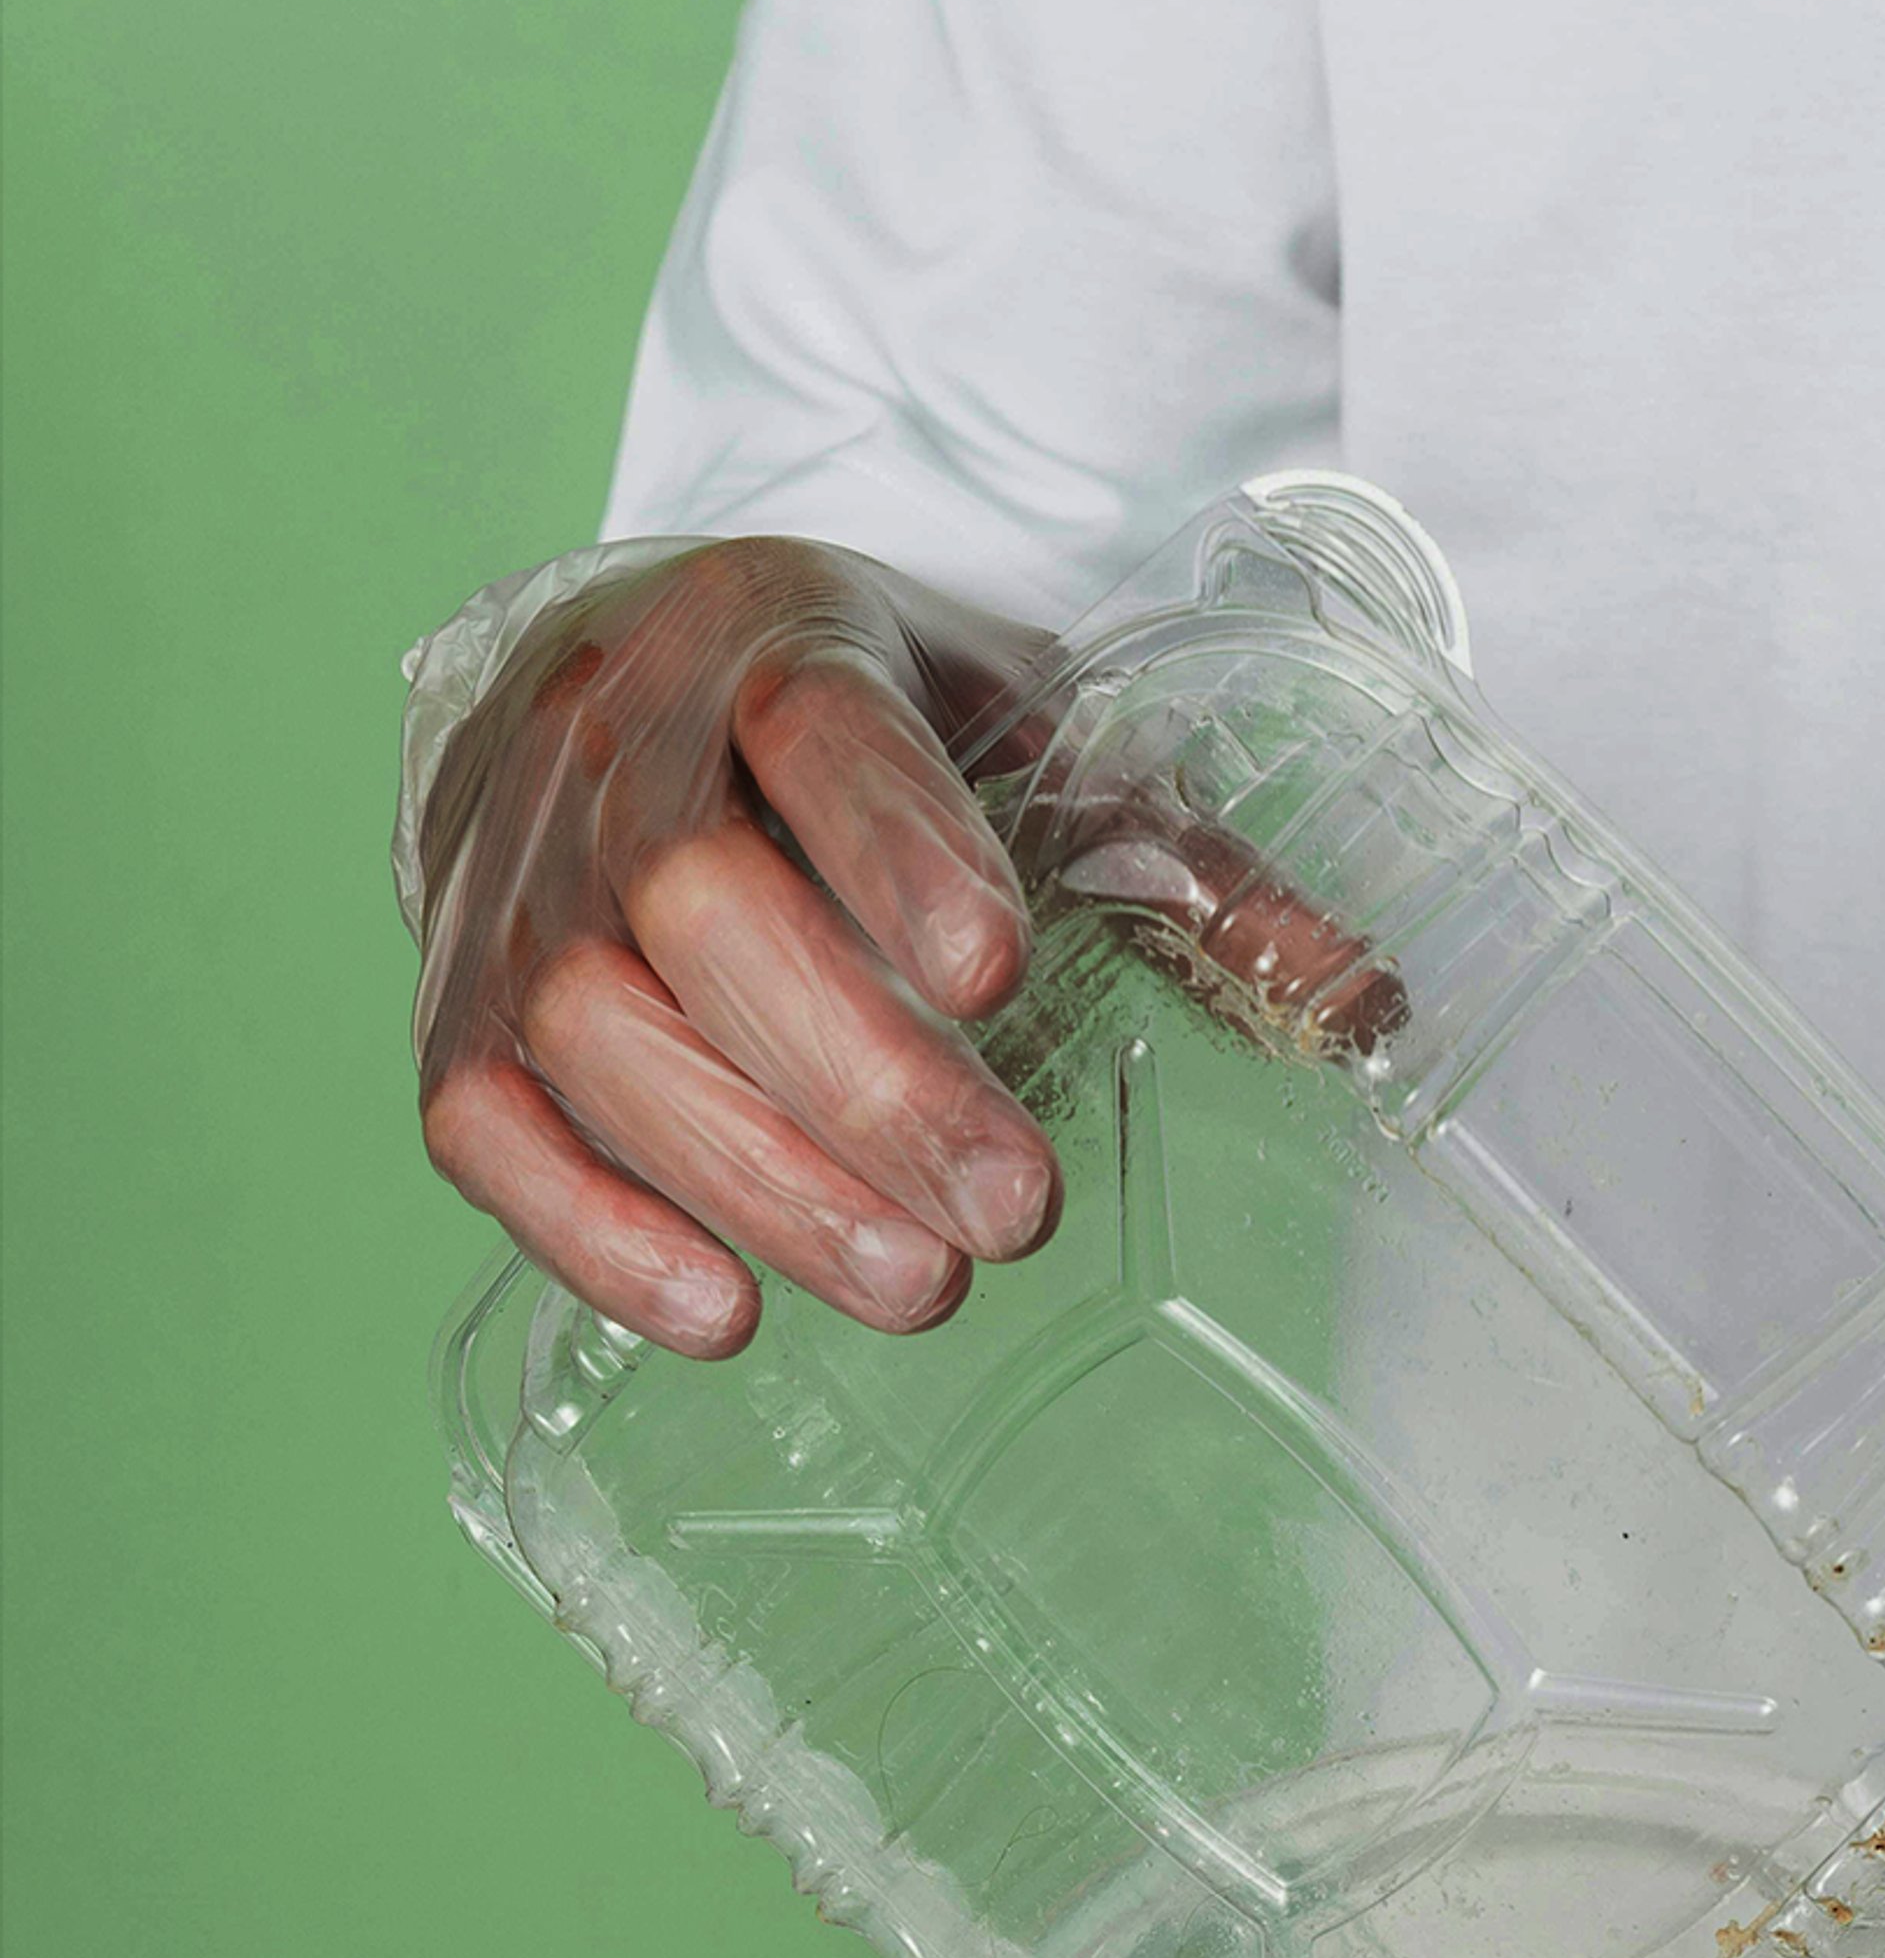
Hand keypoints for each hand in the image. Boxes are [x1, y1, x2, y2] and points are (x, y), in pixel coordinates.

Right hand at [414, 532, 1410, 1356]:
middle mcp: (612, 740)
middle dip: (863, 1078)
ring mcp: (510, 874)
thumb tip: (1361, 1006)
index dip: (896, 851)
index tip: (994, 969)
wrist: (614, 688)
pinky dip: (590, 1229)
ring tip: (916, 1292)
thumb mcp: (1025, 744)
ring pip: (588, 1028)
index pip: (819, 730)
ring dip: (756, 1177)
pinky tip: (719, 1316)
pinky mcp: (450, 997)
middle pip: (700, 905)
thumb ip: (1182, 869)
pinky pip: (480, 1119)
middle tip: (1011, 1218)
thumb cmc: (853, 739)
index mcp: (775, 641)